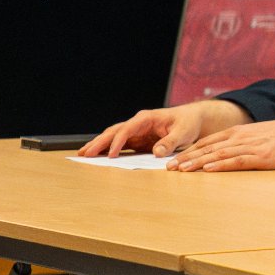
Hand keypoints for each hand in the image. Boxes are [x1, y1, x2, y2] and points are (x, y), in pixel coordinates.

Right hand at [78, 100, 246, 158]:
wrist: (192, 120)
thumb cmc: (188, 123)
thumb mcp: (183, 132)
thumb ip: (171, 142)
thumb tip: (157, 153)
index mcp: (147, 118)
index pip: (128, 129)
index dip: (118, 141)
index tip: (111, 155)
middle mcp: (138, 124)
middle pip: (114, 132)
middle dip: (99, 142)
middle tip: (85, 154)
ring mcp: (136, 132)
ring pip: (113, 137)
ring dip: (98, 145)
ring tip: (82, 154)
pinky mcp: (137, 140)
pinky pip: (119, 145)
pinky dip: (107, 150)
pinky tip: (96, 157)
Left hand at [170, 115, 274, 171]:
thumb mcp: (260, 136)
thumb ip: (244, 143)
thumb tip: (229, 154)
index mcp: (239, 132)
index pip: (208, 141)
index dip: (190, 150)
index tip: (175, 159)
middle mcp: (240, 137)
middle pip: (208, 148)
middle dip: (187, 158)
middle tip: (169, 168)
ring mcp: (250, 146)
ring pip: (217, 155)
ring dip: (197, 162)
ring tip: (181, 170)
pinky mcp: (260, 157)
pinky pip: (236, 161)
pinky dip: (220, 165)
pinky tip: (208, 169)